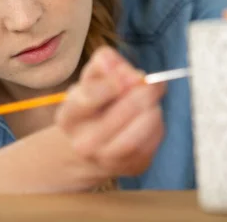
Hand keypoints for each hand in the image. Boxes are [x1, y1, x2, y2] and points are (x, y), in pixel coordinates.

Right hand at [55, 46, 165, 177]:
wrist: (93, 149)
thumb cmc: (95, 106)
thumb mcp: (91, 81)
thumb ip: (103, 64)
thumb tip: (111, 59)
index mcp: (69, 116)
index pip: (87, 99)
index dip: (111, 83)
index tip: (127, 73)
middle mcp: (83, 143)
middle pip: (117, 117)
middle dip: (140, 95)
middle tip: (152, 83)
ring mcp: (107, 160)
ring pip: (135, 136)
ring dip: (151, 111)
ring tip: (152, 98)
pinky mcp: (132, 167)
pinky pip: (151, 143)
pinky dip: (157, 124)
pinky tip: (152, 115)